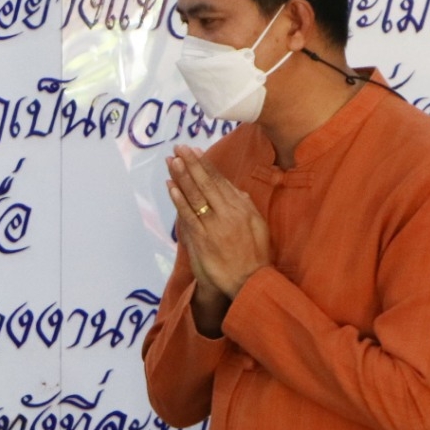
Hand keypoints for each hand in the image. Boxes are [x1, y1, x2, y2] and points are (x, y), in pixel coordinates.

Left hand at [166, 145, 270, 298]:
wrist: (250, 282)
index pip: (220, 181)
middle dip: (192, 163)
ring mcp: (214, 225)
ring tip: (172, 160)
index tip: (195, 151)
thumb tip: (237, 191)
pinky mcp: (203, 239)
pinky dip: (179, 200)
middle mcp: (229, 213)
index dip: (206, 165)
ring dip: (182, 176)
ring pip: (196, 196)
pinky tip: (171, 186)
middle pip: (206, 183)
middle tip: (179, 148)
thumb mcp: (258, 226)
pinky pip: (189, 215)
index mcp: (242, 207)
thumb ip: (247, 206)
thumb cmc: (255, 255)